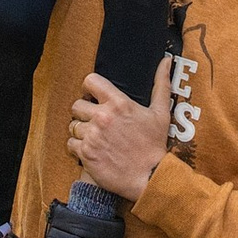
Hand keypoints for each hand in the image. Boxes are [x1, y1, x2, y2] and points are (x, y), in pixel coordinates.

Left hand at [66, 59, 173, 204]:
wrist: (150, 176)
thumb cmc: (154, 145)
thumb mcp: (161, 113)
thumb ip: (161, 84)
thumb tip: (166, 61)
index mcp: (118, 103)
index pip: (90, 81)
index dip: (88, 88)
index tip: (92, 97)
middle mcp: (102, 117)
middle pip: (76, 105)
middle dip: (84, 113)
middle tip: (95, 123)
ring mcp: (92, 136)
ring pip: (73, 125)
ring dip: (81, 132)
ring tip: (95, 139)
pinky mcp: (86, 154)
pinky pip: (70, 144)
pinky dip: (77, 148)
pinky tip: (91, 151)